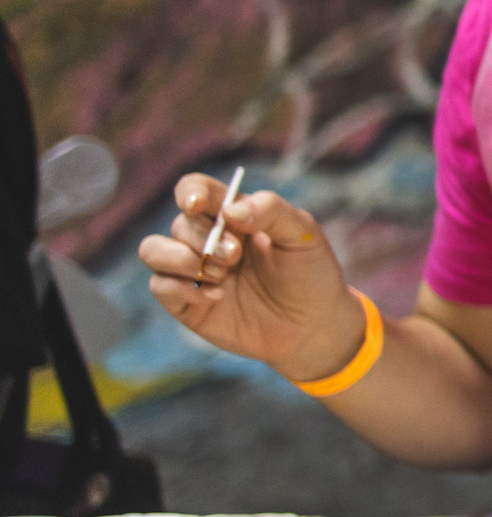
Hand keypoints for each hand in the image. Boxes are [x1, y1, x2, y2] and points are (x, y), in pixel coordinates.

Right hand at [137, 177, 367, 381]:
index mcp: (233, 215)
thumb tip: (230, 209)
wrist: (313, 326)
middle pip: (180, 224)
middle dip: (204, 238)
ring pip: (152, 250)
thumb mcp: (302, 235)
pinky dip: (181, 288)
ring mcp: (194, 270)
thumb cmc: (310, 274)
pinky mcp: (186, 302)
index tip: (197, 205)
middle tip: (235, 256)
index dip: (190, 192)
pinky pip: (159, 286)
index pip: (197, 190)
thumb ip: (271, 211)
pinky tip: (217, 297)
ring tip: (221, 274)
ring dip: (180, 258)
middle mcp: (208, 239)